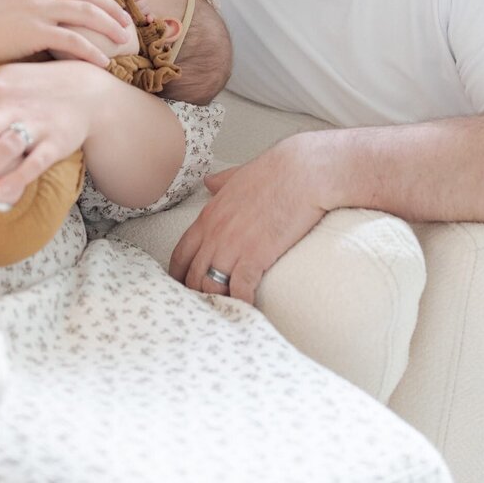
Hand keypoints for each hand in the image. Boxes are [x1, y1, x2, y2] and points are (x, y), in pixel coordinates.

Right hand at [0, 0, 137, 69]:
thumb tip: (48, 3)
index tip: (107, 3)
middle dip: (110, 6)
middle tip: (126, 22)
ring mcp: (36, 7)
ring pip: (86, 12)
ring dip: (109, 25)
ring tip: (123, 39)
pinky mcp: (35, 31)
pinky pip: (74, 40)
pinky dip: (92, 51)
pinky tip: (103, 62)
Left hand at [168, 135, 331, 303]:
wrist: (303, 173)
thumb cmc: (275, 171)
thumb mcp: (238, 175)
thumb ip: (220, 182)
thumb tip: (208, 181)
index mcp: (209, 216)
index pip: (181, 253)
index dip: (180, 274)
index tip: (184, 286)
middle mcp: (215, 234)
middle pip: (193, 275)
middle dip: (197, 293)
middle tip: (207, 305)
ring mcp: (233, 246)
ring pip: (211, 286)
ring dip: (218, 300)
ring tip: (227, 310)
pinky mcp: (255, 256)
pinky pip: (239, 290)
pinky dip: (241, 303)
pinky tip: (247, 310)